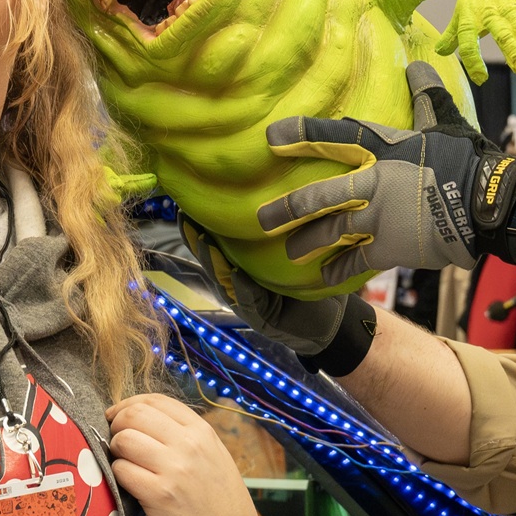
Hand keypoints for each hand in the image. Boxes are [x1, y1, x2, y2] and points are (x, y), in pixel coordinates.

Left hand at [107, 394, 259, 515]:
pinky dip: (118, 475)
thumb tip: (138, 416)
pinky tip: (128, 484)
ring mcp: (174, 469)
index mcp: (201, 431)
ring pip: (123, 440)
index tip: (118, 416)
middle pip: (134, 416)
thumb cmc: (216, 498)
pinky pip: (122, 471)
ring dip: (116, 451)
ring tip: (124, 464)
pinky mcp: (158, 495)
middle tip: (116, 442)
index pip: (155, 400)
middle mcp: (189, 445)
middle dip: (117, 426)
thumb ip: (182, 433)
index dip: (129, 404)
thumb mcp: (211, 454)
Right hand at [181, 219, 352, 358]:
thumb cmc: (309, 281)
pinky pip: (249, 301)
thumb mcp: (289, 254)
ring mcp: (246, 303)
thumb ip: (274, 236)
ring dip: (212, 262)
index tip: (185, 207)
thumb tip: (267, 195)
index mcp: (238, 266)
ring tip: (203, 241)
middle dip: (196, 241)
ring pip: (223, 281)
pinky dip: (242, 288)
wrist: (331, 320)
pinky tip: (236, 275)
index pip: (212, 245)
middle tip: (185, 218)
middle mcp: (236, 284)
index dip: (196, 228)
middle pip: (210, 261)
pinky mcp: (262, 319)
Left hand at [258, 62, 515, 283]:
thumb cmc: (468, 160)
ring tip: (289, 252)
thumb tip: (418, 64)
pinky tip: (322, 276)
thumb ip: (426, 95)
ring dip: (306, 242)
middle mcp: (373, 184)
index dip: (302, 135)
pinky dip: (338, 270)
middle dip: (288, 208)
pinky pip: (356, 262)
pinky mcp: (390, 248)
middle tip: (261, 218)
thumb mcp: (445, 122)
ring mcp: (378, 219)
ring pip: (331, 231)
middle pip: (320, 196)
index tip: (271, 138)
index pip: (336, 137)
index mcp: (385, 149)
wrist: (487, 206)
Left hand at [436, 0, 515, 81]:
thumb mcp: (457, 19)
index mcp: (469, 20)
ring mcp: (506, 7)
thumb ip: (450, 38)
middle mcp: (489, 13)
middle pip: (502, 34)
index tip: (481, 79)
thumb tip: (439, 53)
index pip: (469, 44)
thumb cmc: (469, 4)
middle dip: (512, 51)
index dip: (474, 62)